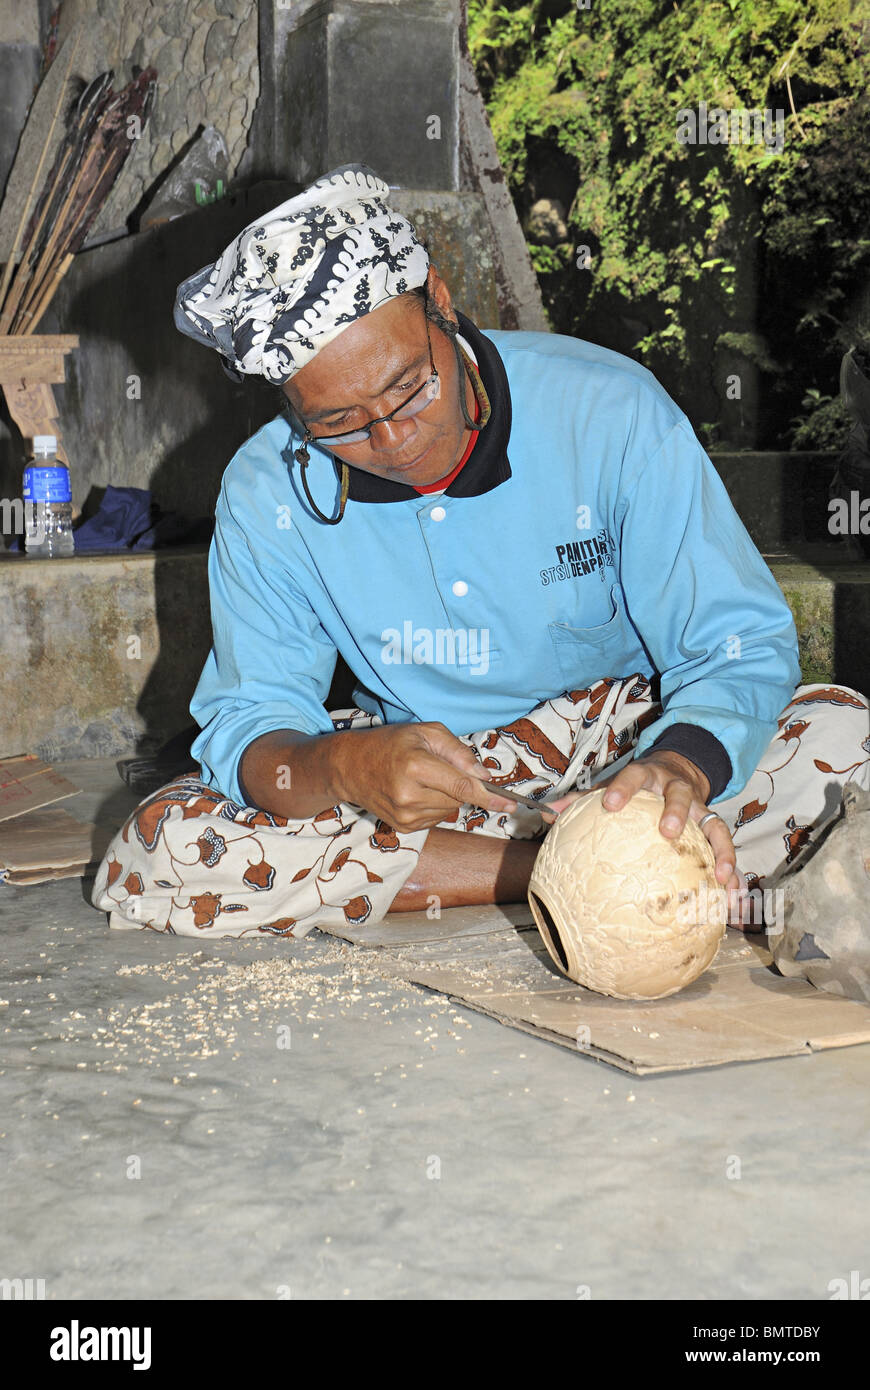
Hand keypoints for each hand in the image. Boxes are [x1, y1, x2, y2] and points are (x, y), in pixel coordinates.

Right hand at [331, 721, 517, 832]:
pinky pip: (437, 818)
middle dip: (459, 785)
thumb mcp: (425, 733)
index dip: (489, 796)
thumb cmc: (391, 743)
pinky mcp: (404, 828)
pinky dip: (435, 806)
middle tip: (437, 768)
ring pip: (450, 810)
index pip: (461, 786)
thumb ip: (459, 752)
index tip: (510, 803)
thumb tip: (485, 777)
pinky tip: (416, 792)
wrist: (351, 767)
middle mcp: (409, 795)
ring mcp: (405, 815)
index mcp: (416, 766)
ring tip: (422, 779)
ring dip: (446, 796)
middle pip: (459, 798)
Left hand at [544, 750, 746, 922]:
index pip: (634, 777)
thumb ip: (583, 800)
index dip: (622, 788)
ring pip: (714, 823)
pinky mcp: (713, 824)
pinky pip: (726, 847)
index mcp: (648, 776)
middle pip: (680, 795)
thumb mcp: (614, 785)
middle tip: (668, 831)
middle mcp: (677, 788)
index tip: (610, 804)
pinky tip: (731, 894)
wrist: (679, 768)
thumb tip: (549, 814)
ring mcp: (700, 806)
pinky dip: (731, 869)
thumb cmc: (639, 785)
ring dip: (720, 850)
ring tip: (720, 877)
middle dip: (675, 812)